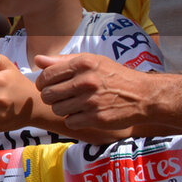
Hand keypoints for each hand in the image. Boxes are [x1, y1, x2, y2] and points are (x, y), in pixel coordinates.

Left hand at [34, 53, 150, 129]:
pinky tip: (83, 114)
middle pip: (48, 94)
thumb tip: (37, 60)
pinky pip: (70, 122)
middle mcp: (86, 81)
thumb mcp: (92, 61)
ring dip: (62, 109)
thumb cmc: (114, 76)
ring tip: (73, 105)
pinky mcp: (96, 118)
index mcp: (83, 64)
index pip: (46, 75)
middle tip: (59, 97)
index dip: (42, 83)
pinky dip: (73, 120)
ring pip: (57, 109)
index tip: (46, 86)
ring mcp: (91, 101)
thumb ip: (62, 61)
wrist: (144, 96)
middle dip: (50, 97)